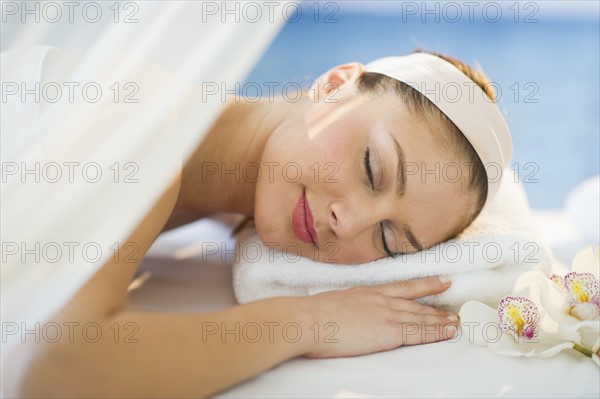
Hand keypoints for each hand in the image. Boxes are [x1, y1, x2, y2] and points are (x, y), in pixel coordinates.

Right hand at [300, 276, 457, 357]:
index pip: (400, 287)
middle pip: (415, 302)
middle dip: (435, 304)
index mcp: (366, 292)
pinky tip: (448, 331)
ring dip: (440, 320)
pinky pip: (419, 332)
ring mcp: (386, 314)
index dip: (422, 283)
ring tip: (455, 322)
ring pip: (421, 316)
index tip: (437, 279)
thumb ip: (345, 307)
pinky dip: (436, 332)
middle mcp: (380, 300)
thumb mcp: (332, 303)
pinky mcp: (388, 332)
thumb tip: (344, 314)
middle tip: (452, 304)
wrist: (308, 320)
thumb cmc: (312, 315)